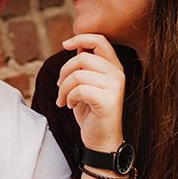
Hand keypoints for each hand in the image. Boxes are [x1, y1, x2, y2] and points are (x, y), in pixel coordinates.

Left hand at [56, 34, 127, 152]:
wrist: (101, 140)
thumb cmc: (91, 112)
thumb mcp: (86, 84)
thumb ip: (84, 66)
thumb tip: (76, 46)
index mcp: (114, 67)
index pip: (100, 40)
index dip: (81, 38)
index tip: (65, 44)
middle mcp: (117, 74)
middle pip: (83, 57)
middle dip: (64, 71)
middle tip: (59, 87)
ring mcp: (115, 87)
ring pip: (78, 74)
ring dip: (63, 88)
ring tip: (63, 99)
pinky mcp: (108, 100)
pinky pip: (79, 89)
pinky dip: (69, 97)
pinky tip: (70, 105)